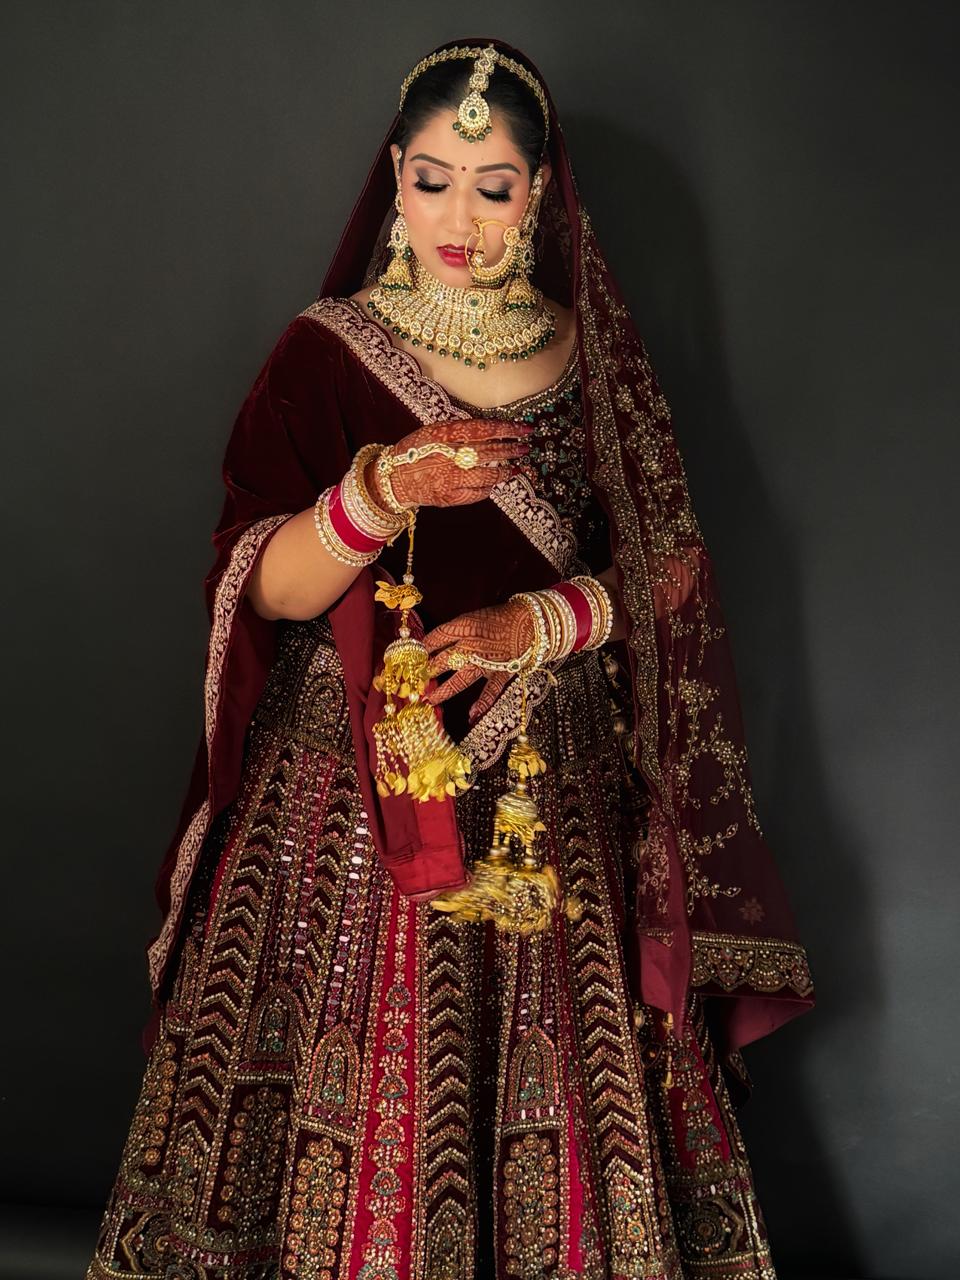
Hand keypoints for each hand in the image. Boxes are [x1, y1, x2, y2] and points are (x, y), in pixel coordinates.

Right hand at [368, 418, 532, 511]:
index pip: (483, 430)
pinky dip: (488, 488)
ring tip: (515, 468)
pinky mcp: (450, 497)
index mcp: (444, 434)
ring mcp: (450, 479)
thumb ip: (458, 430)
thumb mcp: (433, 431)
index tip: (524, 429)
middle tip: (525, 448)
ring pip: (488, 476)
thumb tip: (490, 430)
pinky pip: (477, 493)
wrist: (395, 478)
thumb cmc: (415, 451)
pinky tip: (493, 484)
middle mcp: (449, 456)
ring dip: (505, 472)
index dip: (507, 430)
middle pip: (489, 452)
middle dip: (511, 450)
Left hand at [423, 599, 534, 723]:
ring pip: (459, 679)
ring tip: (429, 700)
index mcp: (463, 626)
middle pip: (441, 660)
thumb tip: (436, 647)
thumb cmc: (502, 617)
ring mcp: (485, 661)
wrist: (532, 620)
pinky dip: (482, 704)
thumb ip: (456, 632)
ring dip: (443, 691)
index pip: (434, 638)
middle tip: (414, 682)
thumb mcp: (474, 618)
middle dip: (426, 672)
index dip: (420, 649)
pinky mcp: (501, 672)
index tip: (411, 658)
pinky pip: (490, 691)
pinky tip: (472, 715)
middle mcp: (470, 646)